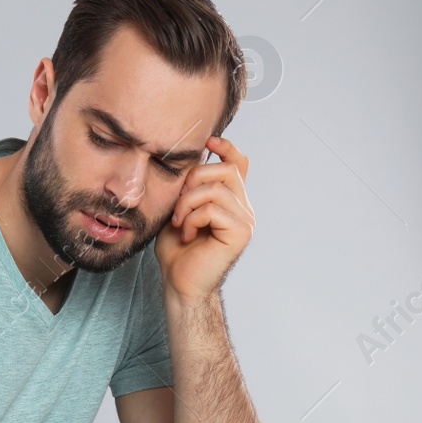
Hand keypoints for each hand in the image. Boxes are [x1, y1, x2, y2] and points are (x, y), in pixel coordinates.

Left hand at [153, 134, 252, 302]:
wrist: (179, 281)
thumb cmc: (177, 249)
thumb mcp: (178, 209)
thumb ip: (188, 188)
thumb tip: (189, 161)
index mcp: (230, 200)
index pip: (239, 164)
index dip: (227, 148)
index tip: (208, 141)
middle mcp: (243, 207)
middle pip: (226, 170)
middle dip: (194, 180)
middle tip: (178, 204)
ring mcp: (245, 220)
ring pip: (215, 189)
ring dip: (187, 204)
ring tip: (179, 222)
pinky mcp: (240, 233)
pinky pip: (212, 210)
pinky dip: (191, 220)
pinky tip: (186, 234)